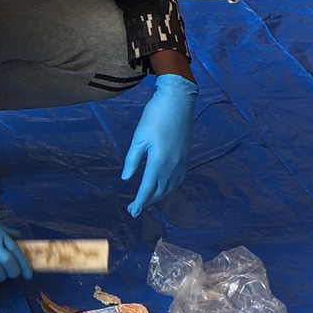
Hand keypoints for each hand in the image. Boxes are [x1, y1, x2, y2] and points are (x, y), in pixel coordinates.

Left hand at [121, 73, 196, 215]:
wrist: (178, 101)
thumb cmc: (155, 116)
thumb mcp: (139, 137)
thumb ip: (132, 160)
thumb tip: (126, 178)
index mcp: (159, 161)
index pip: (148, 188)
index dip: (139, 202)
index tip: (132, 212)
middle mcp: (173, 165)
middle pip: (160, 191)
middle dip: (148, 201)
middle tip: (135, 209)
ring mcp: (182, 161)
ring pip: (170, 186)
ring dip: (159, 195)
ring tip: (147, 199)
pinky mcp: (186, 156)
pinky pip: (178, 178)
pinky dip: (170, 187)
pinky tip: (164, 186)